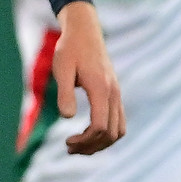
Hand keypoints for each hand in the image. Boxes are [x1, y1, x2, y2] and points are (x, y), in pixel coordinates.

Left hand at [53, 0, 124, 155]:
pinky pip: (118, 122)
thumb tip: (67, 117)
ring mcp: (117, 94)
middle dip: (91, 146)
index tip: (66, 142)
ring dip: (100, 143)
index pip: (100, 127)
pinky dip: (106, 134)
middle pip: (111, 133)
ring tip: (78, 146)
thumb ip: (64, 92)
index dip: (85, 141)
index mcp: (101, 89)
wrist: (85, 33)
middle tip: (69, 148)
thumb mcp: (61, 69)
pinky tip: (88, 134)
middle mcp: (114, 94)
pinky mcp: (115, 94)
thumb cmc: (69, 50)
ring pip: (118, 130)